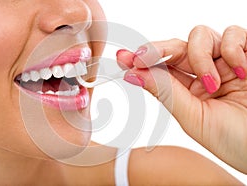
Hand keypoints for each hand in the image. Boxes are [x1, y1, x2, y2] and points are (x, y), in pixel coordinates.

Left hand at [117, 25, 246, 173]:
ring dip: (200, 56)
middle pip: (175, 48)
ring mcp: (227, 61)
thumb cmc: (236, 141)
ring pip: (200, 36)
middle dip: (157, 50)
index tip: (124, 58)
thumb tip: (133, 75)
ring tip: (214, 84)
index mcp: (189, 91)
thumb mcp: (194, 118)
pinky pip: (234, 34)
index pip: (162, 69)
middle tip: (141, 56)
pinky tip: (240, 71)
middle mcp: (206, 73)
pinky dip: (232, 48)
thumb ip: (166, 93)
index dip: (143, 61)